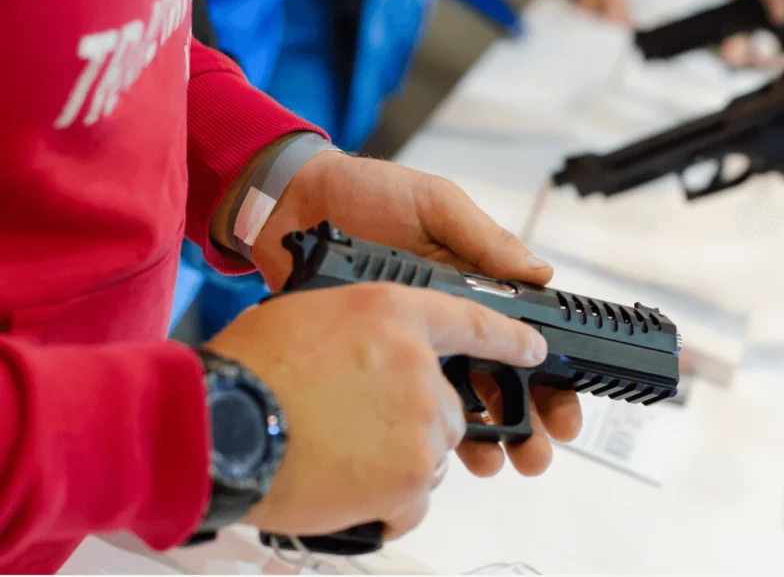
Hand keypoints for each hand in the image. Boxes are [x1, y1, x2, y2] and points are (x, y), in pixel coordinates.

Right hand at [207, 282, 546, 538]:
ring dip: (395, 463)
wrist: (217, 422)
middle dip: (415, 423)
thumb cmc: (251, 368)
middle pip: (449, 407)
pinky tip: (342, 483)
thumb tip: (387, 353)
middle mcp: (420, 366)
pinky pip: (412, 500)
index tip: (533, 350)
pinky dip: (385, 502)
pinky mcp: (411, 479)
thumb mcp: (311, 313)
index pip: (473, 320)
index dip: (508, 337)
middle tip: (357, 427)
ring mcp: (421, 424)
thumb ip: (366, 328)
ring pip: (429, 455)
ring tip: (338, 454)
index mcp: (395, 315)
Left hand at [250, 151, 582, 476]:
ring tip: (499, 461)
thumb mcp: (435, 205)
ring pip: (463, 401)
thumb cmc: (367, 194)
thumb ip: (484, 240)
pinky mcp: (376, 359)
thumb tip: (540, 272)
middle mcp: (450, 320)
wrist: (293, 203)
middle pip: (504, 381)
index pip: (525, 338)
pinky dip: (431, 429)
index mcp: (477, 284)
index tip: (564, 411)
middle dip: (528, 422)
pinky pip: (411, 401)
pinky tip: (446, 450)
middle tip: (536, 454)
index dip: (551, 378)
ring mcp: (414, 343)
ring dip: (487, 436)